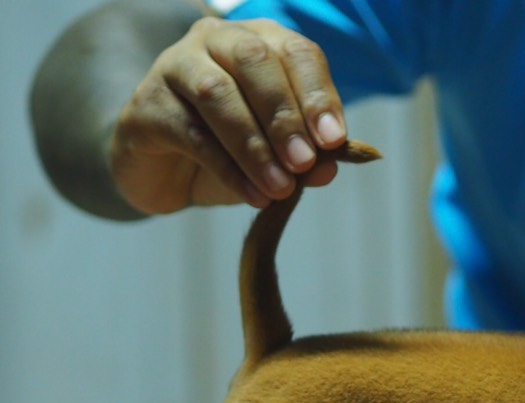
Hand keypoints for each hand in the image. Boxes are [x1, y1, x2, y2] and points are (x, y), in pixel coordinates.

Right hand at [110, 15, 345, 213]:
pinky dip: (228, 169)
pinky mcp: (146, 104)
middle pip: (254, 60)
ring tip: (281, 187)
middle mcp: (216, 41)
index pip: (296, 52)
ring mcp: (175, 65)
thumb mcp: (277, 156)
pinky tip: (253, 195)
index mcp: (260, 41)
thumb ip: (304, 157)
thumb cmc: (231, 150)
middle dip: (284, 115)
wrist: (166, 171)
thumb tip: (329, 168)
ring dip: (255, 145)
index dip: (318, 95)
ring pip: (218, 93)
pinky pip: (191, 133)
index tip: (334, 140)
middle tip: (304, 162)